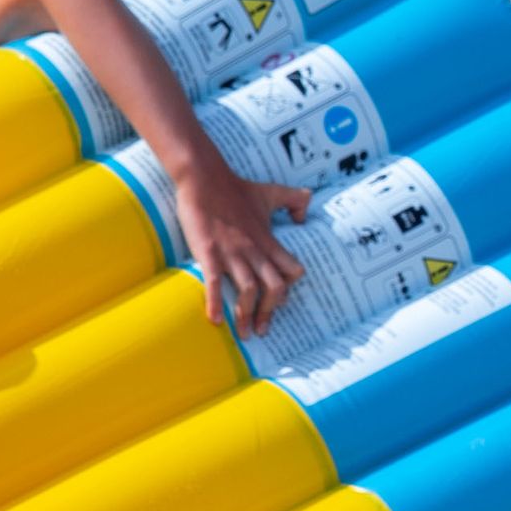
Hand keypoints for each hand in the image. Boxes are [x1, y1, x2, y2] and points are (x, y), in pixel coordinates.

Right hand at [168, 143, 309, 336]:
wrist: (204, 176)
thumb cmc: (237, 187)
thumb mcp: (272, 192)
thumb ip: (294, 199)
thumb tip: (306, 213)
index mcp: (269, 241)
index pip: (291, 271)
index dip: (288, 287)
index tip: (278, 301)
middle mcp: (255, 250)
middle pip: (274, 289)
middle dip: (270, 312)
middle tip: (262, 330)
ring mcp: (232, 252)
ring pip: (248, 291)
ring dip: (246, 315)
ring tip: (243, 334)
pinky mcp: (209, 252)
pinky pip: (215, 282)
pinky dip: (215, 302)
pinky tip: (214, 319)